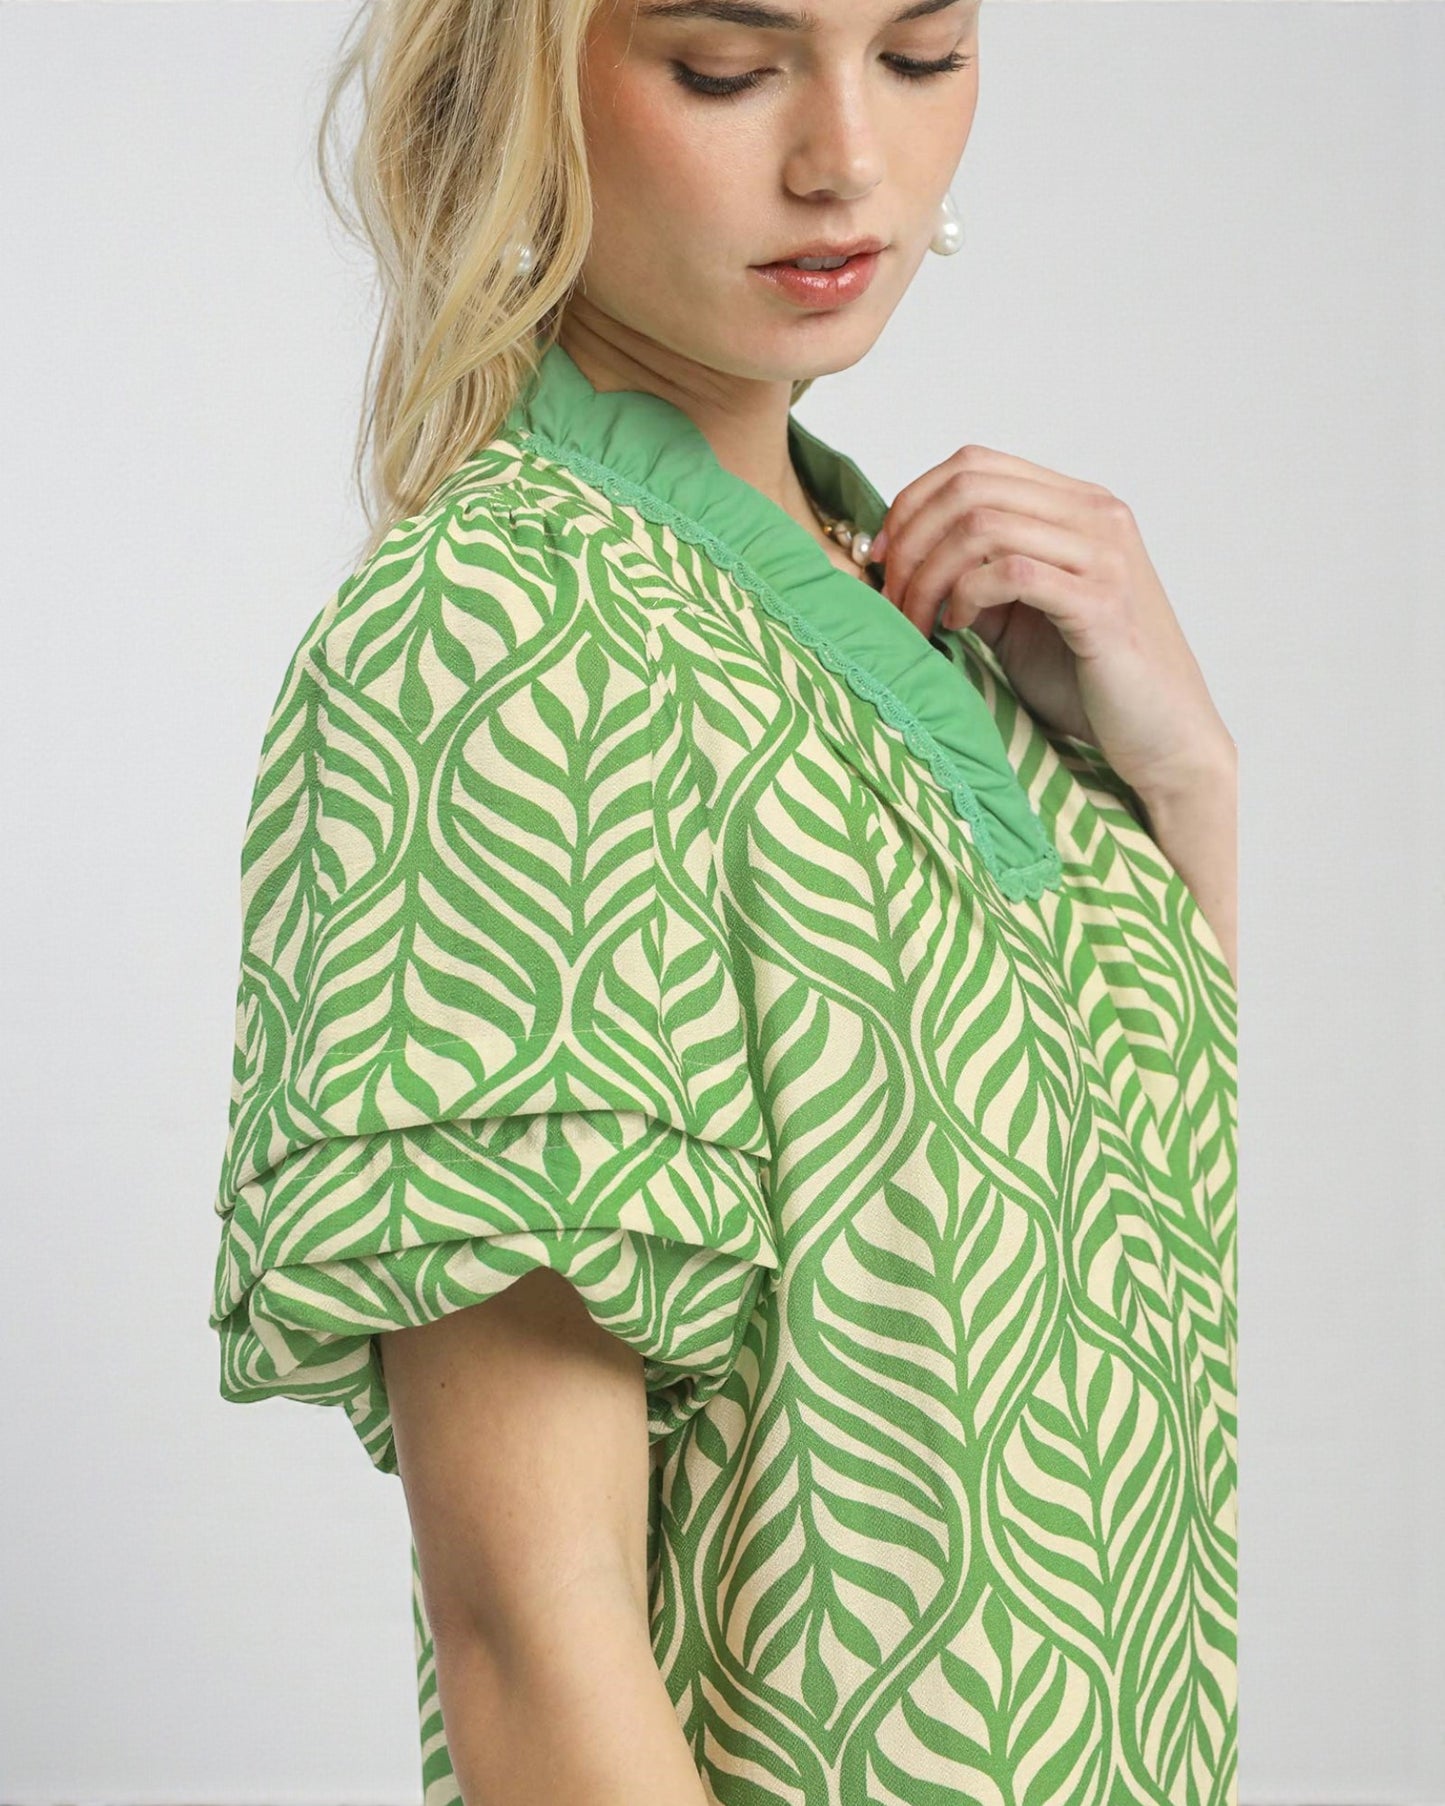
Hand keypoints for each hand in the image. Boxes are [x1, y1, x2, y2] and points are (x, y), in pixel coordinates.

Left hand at [870, 444, 1233, 800]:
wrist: (1161, 735)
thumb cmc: (1087, 679)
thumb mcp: (1016, 617)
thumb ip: (973, 577)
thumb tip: (901, 561)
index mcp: (1075, 505)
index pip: (973, 464)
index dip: (911, 503)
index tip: (880, 558)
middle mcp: (1095, 514)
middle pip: (968, 488)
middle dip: (911, 542)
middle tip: (892, 598)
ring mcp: (1103, 554)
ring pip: (981, 526)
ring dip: (929, 576)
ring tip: (918, 621)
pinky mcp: (1102, 602)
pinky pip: (1010, 572)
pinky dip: (965, 596)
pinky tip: (954, 628)